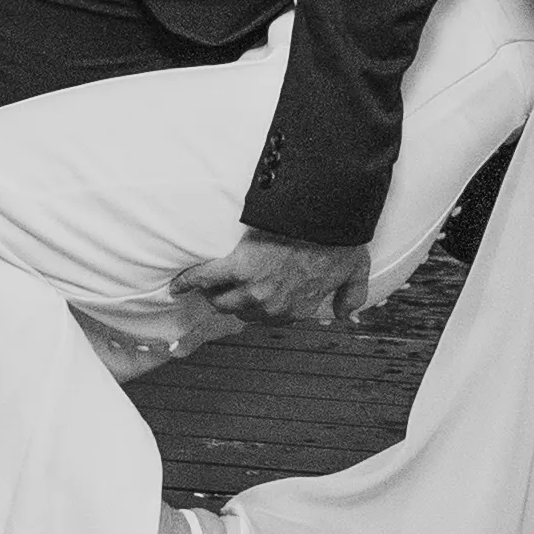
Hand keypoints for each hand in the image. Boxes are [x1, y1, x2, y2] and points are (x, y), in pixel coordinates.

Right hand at [173, 228, 373, 332]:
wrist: (326, 215)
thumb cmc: (340, 239)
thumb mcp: (355, 272)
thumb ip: (349, 297)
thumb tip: (345, 314)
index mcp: (295, 309)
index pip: (266, 319)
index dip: (257, 307)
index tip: (251, 298)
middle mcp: (272, 305)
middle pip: (239, 311)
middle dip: (232, 301)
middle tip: (225, 286)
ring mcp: (253, 288)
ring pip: (220, 300)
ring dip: (212, 293)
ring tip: (205, 283)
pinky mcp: (238, 266)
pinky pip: (205, 278)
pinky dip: (188, 282)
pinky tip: (178, 285)